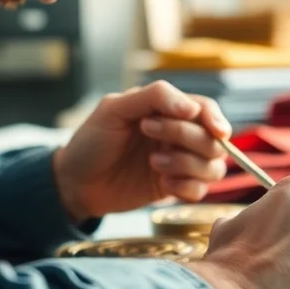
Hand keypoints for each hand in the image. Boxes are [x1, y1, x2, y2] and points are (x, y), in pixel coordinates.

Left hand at [52, 82, 231, 220]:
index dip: (215, 119)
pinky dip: (187, 187)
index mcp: (167, 111)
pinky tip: (163, 184)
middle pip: (213, 139)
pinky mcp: (173, 188)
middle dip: (185, 136)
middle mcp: (178, 136)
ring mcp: (178, 163)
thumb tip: (193, 107)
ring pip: (213, 166)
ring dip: (187, 164)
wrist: (74, 182)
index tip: (214, 130)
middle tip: (147, 131)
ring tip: (154, 163)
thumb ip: (153, 97)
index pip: (206, 110)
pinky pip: (200, 191)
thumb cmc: (91, 141)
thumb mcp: (114, 109)